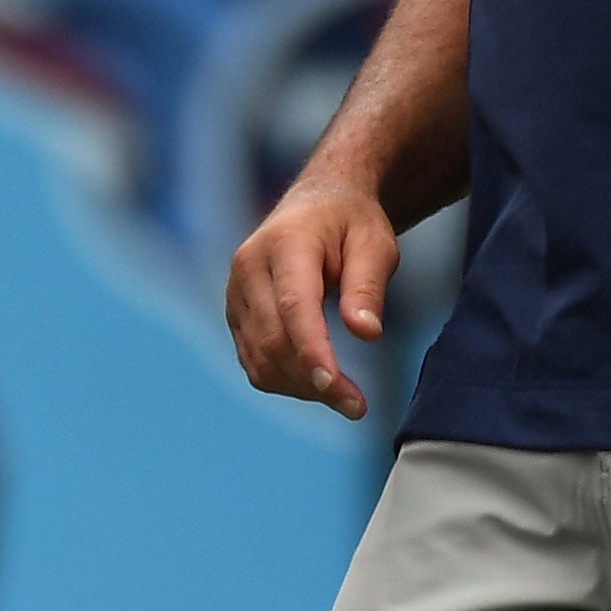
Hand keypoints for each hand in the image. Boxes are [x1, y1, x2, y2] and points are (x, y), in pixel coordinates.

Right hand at [224, 177, 397, 419]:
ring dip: (300, 387)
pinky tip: (318, 382)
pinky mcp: (236, 313)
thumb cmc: (351, 223)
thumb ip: (368, 287)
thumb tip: (366, 334)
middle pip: (274, 340)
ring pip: (259, 358)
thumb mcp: (375, 244)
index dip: (311, 350)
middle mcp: (249, 267)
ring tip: (345, 397)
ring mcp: (236, 291)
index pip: (293, 306)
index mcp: (285, 243)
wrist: (318, 204)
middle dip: (314, 381)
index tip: (335, 386)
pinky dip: (284, 380)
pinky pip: (253, 360)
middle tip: (358, 407)